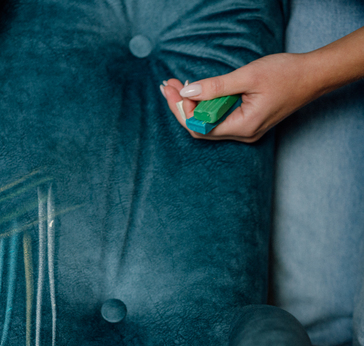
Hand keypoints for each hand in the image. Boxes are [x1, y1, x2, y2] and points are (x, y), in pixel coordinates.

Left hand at [160, 53, 318, 142]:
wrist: (314, 75)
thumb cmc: (286, 74)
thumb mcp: (247, 76)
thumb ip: (216, 87)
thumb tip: (187, 92)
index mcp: (243, 126)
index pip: (200, 127)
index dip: (181, 110)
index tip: (170, 89)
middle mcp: (243, 134)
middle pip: (201, 128)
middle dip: (181, 107)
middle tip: (168, 85)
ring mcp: (246, 129)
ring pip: (209, 124)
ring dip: (192, 105)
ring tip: (177, 85)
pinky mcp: (248, 121)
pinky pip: (219, 118)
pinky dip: (206, 105)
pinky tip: (197, 91)